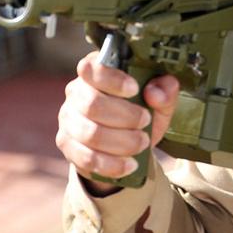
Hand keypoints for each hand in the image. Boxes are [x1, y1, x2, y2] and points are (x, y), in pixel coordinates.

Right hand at [56, 52, 179, 195]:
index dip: (112, 79)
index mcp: (95, 72)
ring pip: (90, 134)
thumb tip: (155, 93)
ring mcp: (68, 119)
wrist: (129, 143)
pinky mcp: (68, 145)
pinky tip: (129, 164)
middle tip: (146, 121)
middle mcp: (76, 92)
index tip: (135, 89)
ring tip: (142, 143)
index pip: (92, 68)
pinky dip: (111, 164)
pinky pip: (86, 158)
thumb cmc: (142, 111)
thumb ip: (165, 90)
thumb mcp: (160, 99)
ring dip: (121, 142)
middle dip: (125, 116)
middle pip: (92, 104)